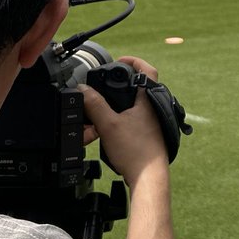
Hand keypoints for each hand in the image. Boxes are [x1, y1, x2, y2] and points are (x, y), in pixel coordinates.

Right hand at [79, 56, 167, 189]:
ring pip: (138, 102)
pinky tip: (113, 123)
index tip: (119, 61)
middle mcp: (155, 108)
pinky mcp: (151, 133)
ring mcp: (154, 121)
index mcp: (149, 100)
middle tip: (108, 80)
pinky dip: (125, 114)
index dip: (134, 61)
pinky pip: (137, 116)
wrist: (148, 177)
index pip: (147, 70)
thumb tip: (83, 90)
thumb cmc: (136, 152)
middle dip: (124, 82)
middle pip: (142, 85)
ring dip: (123, 100)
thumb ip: (94, 105)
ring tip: (106, 102)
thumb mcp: (108, 124)